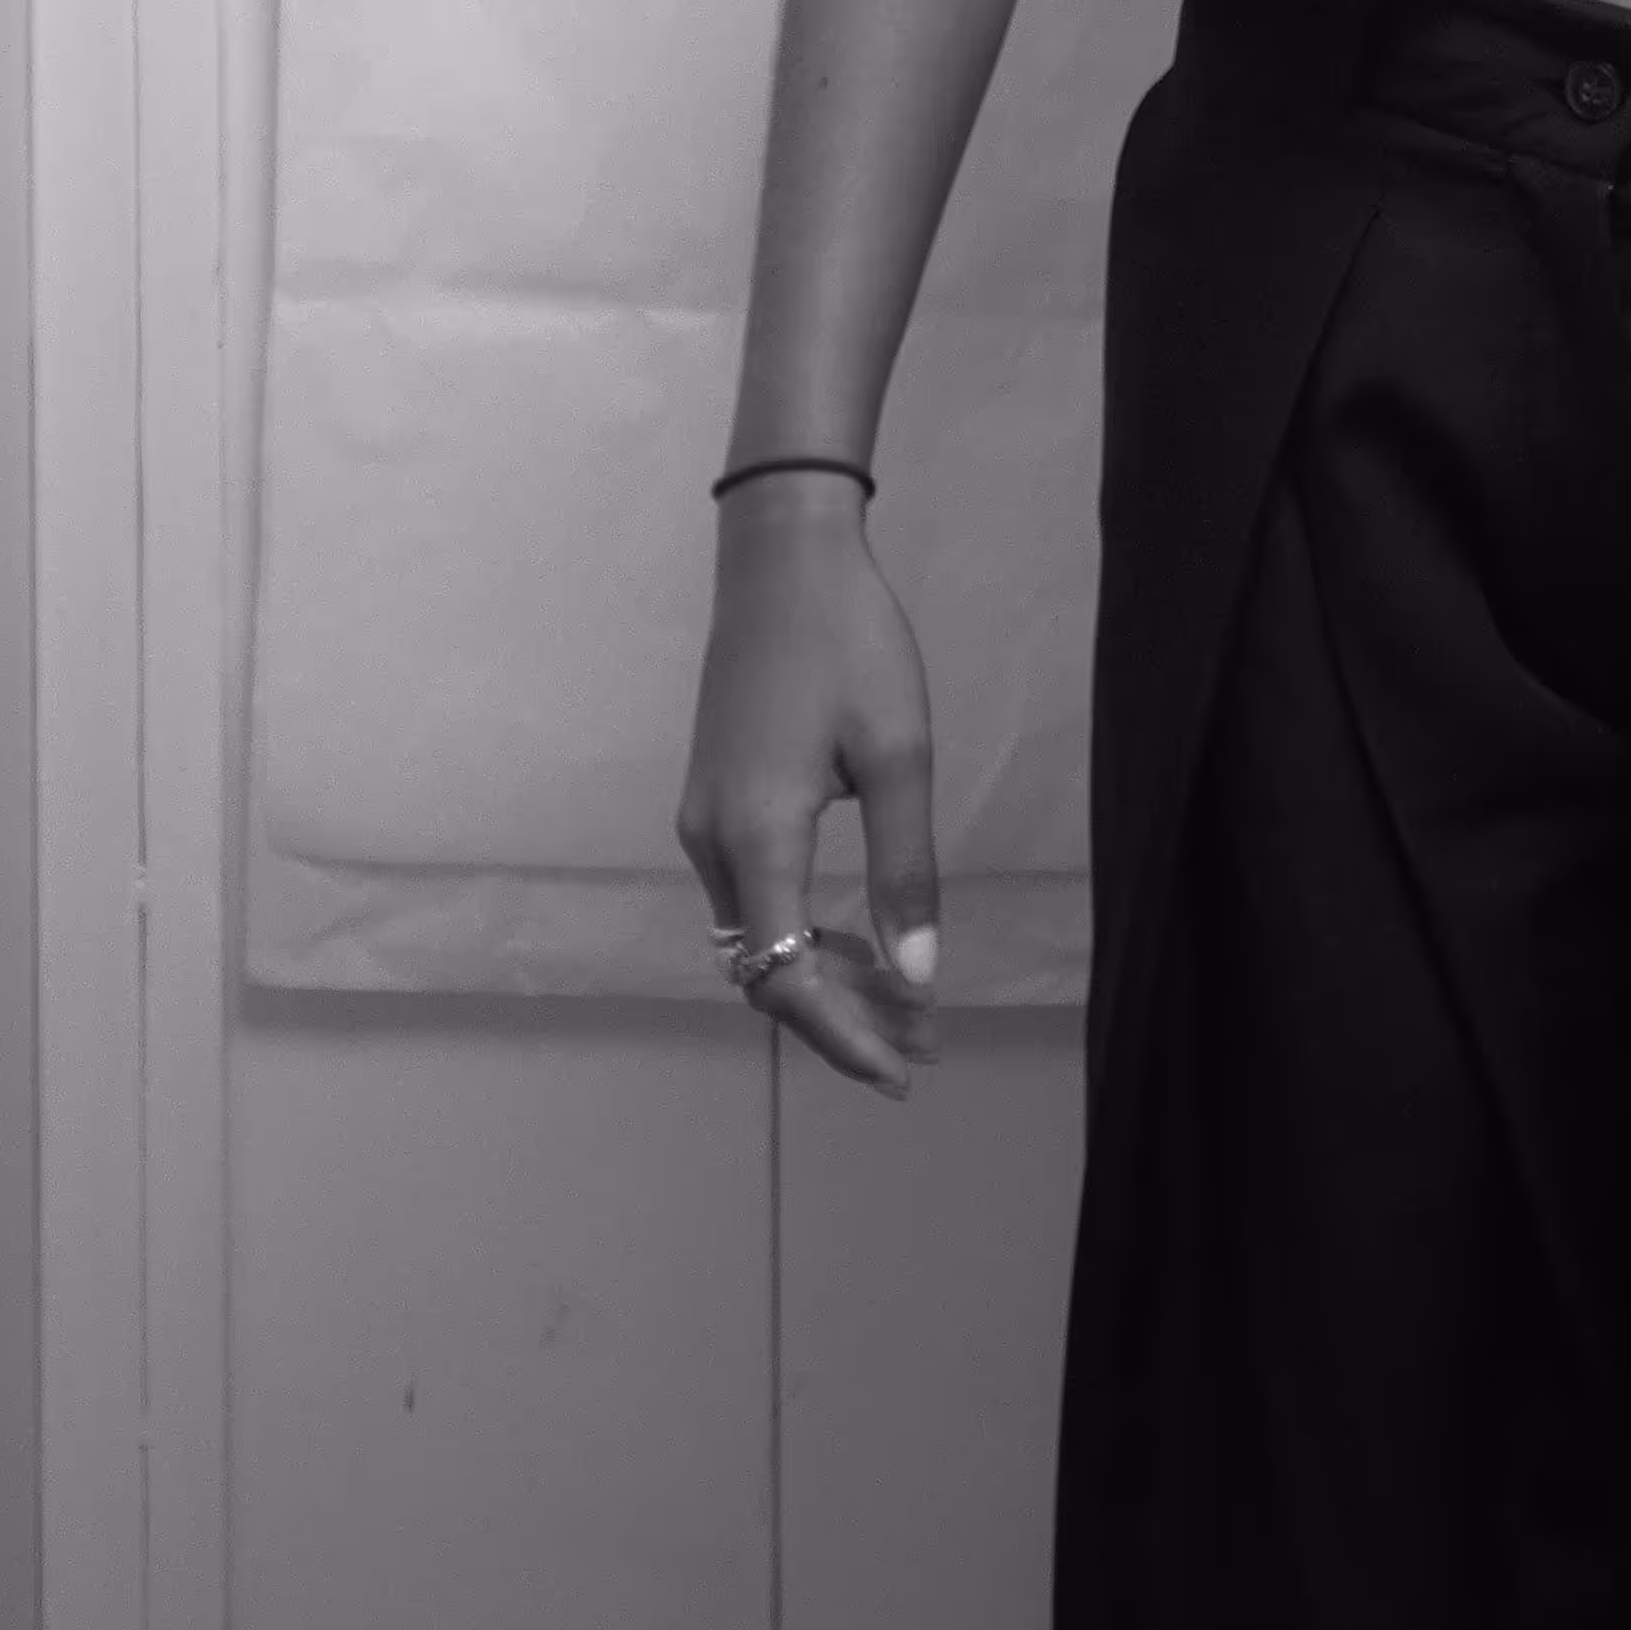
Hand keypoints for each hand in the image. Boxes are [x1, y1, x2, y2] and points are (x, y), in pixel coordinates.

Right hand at [676, 488, 945, 1099]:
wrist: (781, 557)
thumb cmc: (851, 643)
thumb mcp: (898, 754)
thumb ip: (905, 869)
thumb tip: (921, 974)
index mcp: (757, 836)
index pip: (787, 978)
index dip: (843, 1037)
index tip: (902, 1072)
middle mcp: (712, 840)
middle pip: (766, 970)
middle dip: (843, 1018)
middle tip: (926, 1046)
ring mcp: (704, 819)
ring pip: (758, 936)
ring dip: (826, 977)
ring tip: (908, 1003)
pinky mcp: (714, 798)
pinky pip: (753, 896)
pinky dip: (803, 930)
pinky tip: (860, 936)